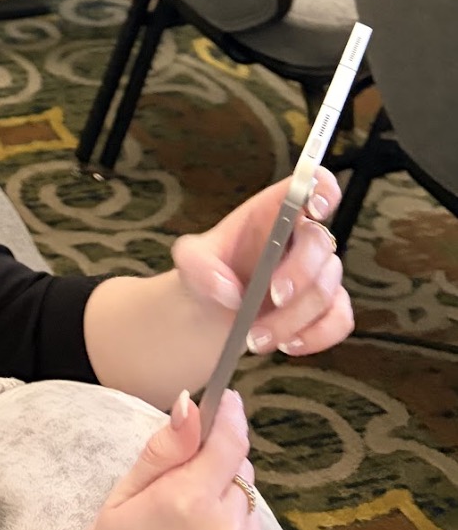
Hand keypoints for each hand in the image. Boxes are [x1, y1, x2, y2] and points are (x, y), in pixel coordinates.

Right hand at [48, 388, 273, 529]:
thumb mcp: (119, 501)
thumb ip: (163, 451)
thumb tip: (193, 406)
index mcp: (188, 502)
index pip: (229, 441)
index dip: (230, 416)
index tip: (228, 401)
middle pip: (241, 478)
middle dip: (217, 476)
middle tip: (178, 502)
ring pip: (251, 518)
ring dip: (229, 518)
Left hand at [172, 167, 351, 359]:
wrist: (213, 313)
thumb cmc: (209, 273)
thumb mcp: (190, 260)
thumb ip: (198, 265)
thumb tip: (229, 290)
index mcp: (274, 211)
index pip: (312, 184)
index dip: (320, 189)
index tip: (312, 208)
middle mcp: (302, 238)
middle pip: (322, 243)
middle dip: (298, 274)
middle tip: (270, 297)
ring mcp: (319, 273)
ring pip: (326, 290)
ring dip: (292, 318)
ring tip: (255, 337)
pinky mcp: (329, 307)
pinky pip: (340, 320)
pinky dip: (316, 336)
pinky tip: (287, 345)